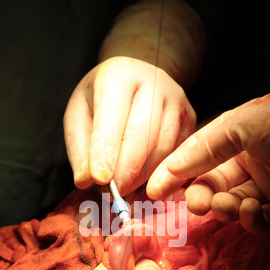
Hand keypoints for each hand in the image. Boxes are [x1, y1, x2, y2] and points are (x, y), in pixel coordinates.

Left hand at [63, 56, 195, 197]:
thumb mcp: (79, 115)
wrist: (136, 79)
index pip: (112, 117)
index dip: (106, 150)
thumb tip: (86, 180)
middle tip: (113, 194)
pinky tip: (143, 182)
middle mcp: (154, 83)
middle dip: (127, 169)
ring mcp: (177, 101)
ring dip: (143, 176)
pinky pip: (177, 155)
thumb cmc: (101, 100)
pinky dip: (159, 175)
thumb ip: (80, 148)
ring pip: (163, 148)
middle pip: (144, 134)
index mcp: (119, 76)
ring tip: (124, 188)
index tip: (100, 179)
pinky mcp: (190, 119)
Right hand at [147, 92, 269, 232]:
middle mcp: (250, 163)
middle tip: (195, 203)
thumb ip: (203, 147)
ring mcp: (267, 188)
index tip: (154, 190)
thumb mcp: (242, 124)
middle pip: (211, 186)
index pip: (197, 158)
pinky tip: (250, 211)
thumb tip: (170, 168)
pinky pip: (256, 221)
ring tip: (227, 205)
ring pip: (230, 206)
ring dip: (223, 209)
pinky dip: (248, 221)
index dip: (175, 174)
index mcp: (238, 138)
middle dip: (199, 197)